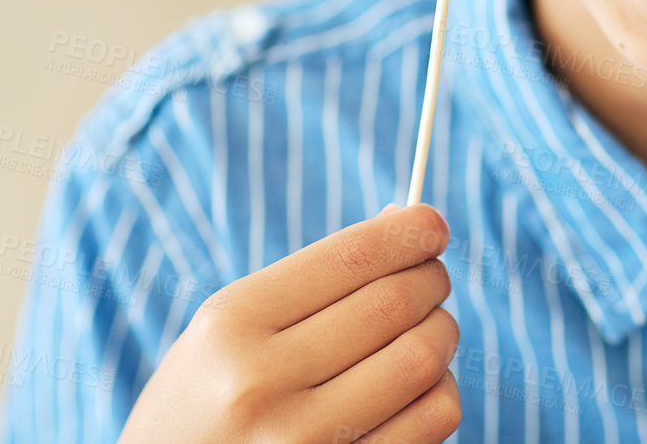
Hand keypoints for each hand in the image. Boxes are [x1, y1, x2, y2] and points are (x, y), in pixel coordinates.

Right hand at [118, 202, 461, 442]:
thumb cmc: (205, 403)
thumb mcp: (225, 333)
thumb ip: (310, 283)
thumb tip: (408, 226)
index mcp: (231, 325)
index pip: (348, 258)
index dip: (406, 232)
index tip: (431, 224)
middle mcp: (261, 383)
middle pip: (394, 304)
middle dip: (430, 280)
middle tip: (432, 278)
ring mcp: (303, 441)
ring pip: (422, 360)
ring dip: (441, 334)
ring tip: (428, 330)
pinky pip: (432, 420)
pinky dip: (440, 390)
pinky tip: (420, 385)